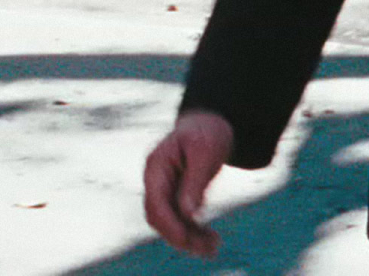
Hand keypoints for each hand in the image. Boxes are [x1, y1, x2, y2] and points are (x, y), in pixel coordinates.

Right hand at [143, 110, 234, 257]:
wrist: (210, 121)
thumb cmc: (208, 131)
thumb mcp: (206, 152)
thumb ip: (196, 181)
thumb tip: (188, 214)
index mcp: (156, 166)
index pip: (156, 203)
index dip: (170, 224)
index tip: (188, 239)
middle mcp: (155, 180)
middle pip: (159, 217)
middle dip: (180, 236)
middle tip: (208, 248)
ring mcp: (163, 188)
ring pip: (168, 222)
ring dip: (188, 237)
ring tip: (213, 248)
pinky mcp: (174, 195)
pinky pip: (179, 218)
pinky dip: (192, 230)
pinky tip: (209, 239)